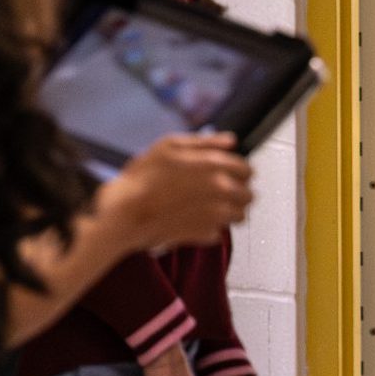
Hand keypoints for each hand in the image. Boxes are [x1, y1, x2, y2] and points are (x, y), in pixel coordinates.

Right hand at [97, 134, 254, 252]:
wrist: (125, 213)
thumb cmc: (142, 178)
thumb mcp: (168, 146)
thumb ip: (205, 142)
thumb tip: (230, 140)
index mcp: (216, 166)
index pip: (248, 170)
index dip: (237, 171)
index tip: (227, 173)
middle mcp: (223, 191)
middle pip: (249, 194)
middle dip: (237, 192)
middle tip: (217, 191)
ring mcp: (218, 215)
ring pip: (239, 214)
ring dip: (228, 210)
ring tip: (205, 206)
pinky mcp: (208, 234)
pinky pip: (220, 230)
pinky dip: (211, 226)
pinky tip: (192, 218)